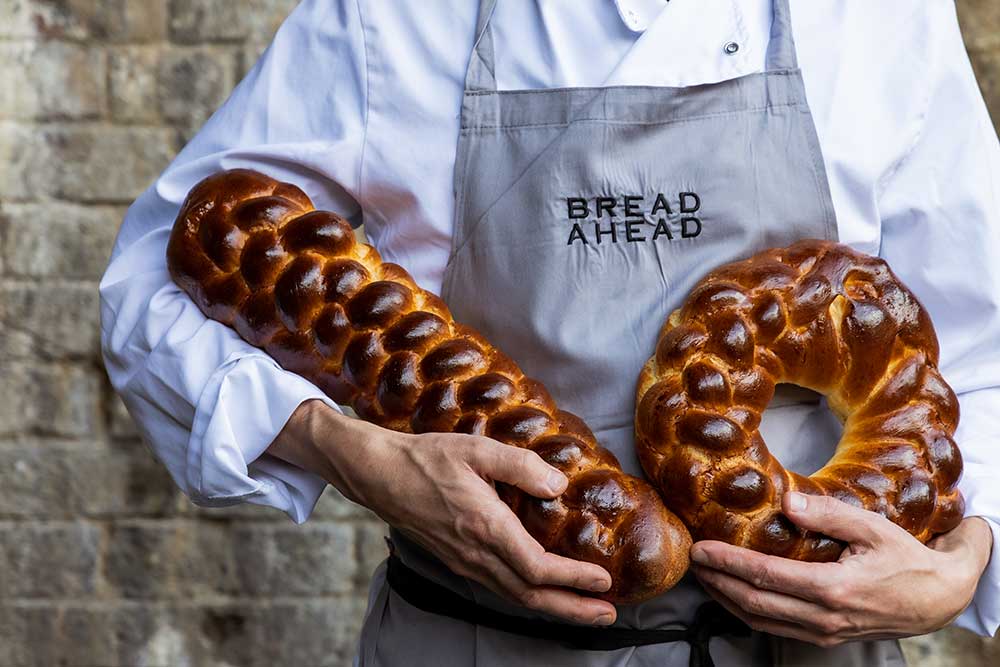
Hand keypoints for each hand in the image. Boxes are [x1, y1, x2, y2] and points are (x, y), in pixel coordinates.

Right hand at [268, 400, 617, 625]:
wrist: (379, 475)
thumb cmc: (426, 458)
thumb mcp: (476, 449)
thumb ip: (521, 466)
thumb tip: (558, 484)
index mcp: (485, 527)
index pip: (538, 567)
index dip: (574, 579)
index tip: (603, 580)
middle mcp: (476, 554)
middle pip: (531, 595)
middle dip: (572, 608)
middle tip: (607, 612)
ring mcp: (464, 562)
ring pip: (515, 596)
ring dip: (553, 606)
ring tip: (584, 608)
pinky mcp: (457, 561)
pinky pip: (500, 587)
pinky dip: (529, 595)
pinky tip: (542, 590)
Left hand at [690, 491, 992, 646]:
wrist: (938, 599)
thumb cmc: (906, 559)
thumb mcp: (872, 527)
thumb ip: (827, 514)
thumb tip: (786, 504)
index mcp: (832, 588)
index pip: (764, 576)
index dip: (727, 562)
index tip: (702, 549)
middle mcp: (822, 616)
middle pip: (753, 602)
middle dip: (716, 581)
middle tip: (693, 561)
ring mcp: (822, 632)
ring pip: (759, 620)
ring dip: (726, 599)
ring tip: (705, 577)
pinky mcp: (824, 637)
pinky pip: (775, 628)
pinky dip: (748, 612)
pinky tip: (734, 594)